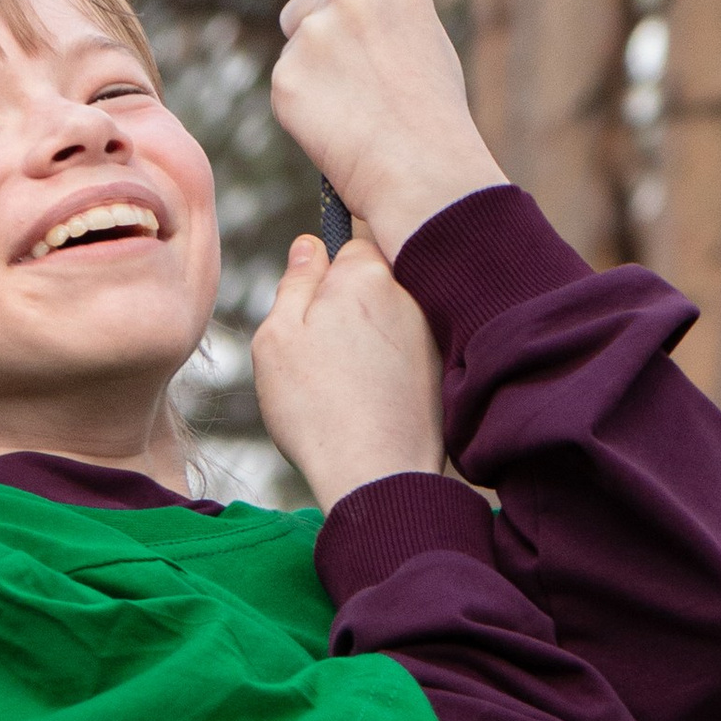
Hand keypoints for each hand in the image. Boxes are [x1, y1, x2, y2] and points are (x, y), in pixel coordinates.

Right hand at [251, 230, 447, 509]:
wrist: (377, 475)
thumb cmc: (316, 405)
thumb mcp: (278, 338)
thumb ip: (295, 283)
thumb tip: (311, 245)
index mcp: (367, 277)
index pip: (349, 247)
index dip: (324, 277)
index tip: (310, 312)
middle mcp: (410, 297)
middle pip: (372, 286)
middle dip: (348, 308)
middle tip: (321, 355)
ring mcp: (431, 337)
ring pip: (390, 323)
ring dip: (370, 342)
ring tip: (345, 387)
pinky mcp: (443, 374)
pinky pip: (407, 357)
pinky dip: (390, 372)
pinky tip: (371, 404)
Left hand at [271, 0, 505, 258]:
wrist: (425, 172)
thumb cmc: (431, 103)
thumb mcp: (420, 27)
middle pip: (299, 3)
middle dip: (316, 33)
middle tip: (361, 77)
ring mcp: (312, 38)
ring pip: (293, 46)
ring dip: (312, 70)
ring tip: (358, 104)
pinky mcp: (286, 79)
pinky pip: (284, 84)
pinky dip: (302, 104)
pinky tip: (339, 125)